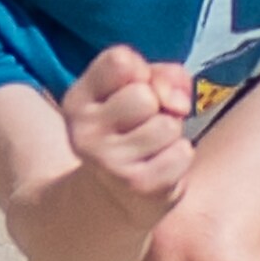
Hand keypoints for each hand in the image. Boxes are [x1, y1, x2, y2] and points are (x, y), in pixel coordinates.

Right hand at [62, 45, 199, 221]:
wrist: (112, 199)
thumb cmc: (132, 131)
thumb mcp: (135, 91)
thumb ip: (161, 75)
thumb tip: (177, 102)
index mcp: (77, 100)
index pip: (120, 61)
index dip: (140, 71)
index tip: (132, 91)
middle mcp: (84, 130)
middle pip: (145, 95)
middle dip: (158, 107)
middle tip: (144, 127)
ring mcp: (108, 161)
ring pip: (167, 124)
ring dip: (170, 135)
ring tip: (152, 148)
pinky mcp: (138, 185)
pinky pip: (182, 153)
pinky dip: (179, 158)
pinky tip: (159, 167)